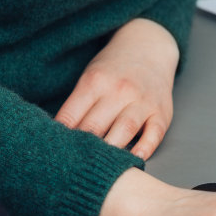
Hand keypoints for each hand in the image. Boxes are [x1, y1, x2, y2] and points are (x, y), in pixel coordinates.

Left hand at [54, 18, 177, 159]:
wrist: (148, 47)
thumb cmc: (112, 69)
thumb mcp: (91, 78)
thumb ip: (78, 106)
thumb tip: (60, 138)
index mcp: (95, 81)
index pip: (72, 116)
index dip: (61, 138)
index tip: (54, 154)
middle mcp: (119, 90)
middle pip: (95, 126)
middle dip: (82, 148)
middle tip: (73, 167)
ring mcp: (142, 101)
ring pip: (124, 130)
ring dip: (111, 151)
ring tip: (100, 168)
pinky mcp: (161, 112)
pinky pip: (154, 134)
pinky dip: (144, 148)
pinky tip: (135, 159)